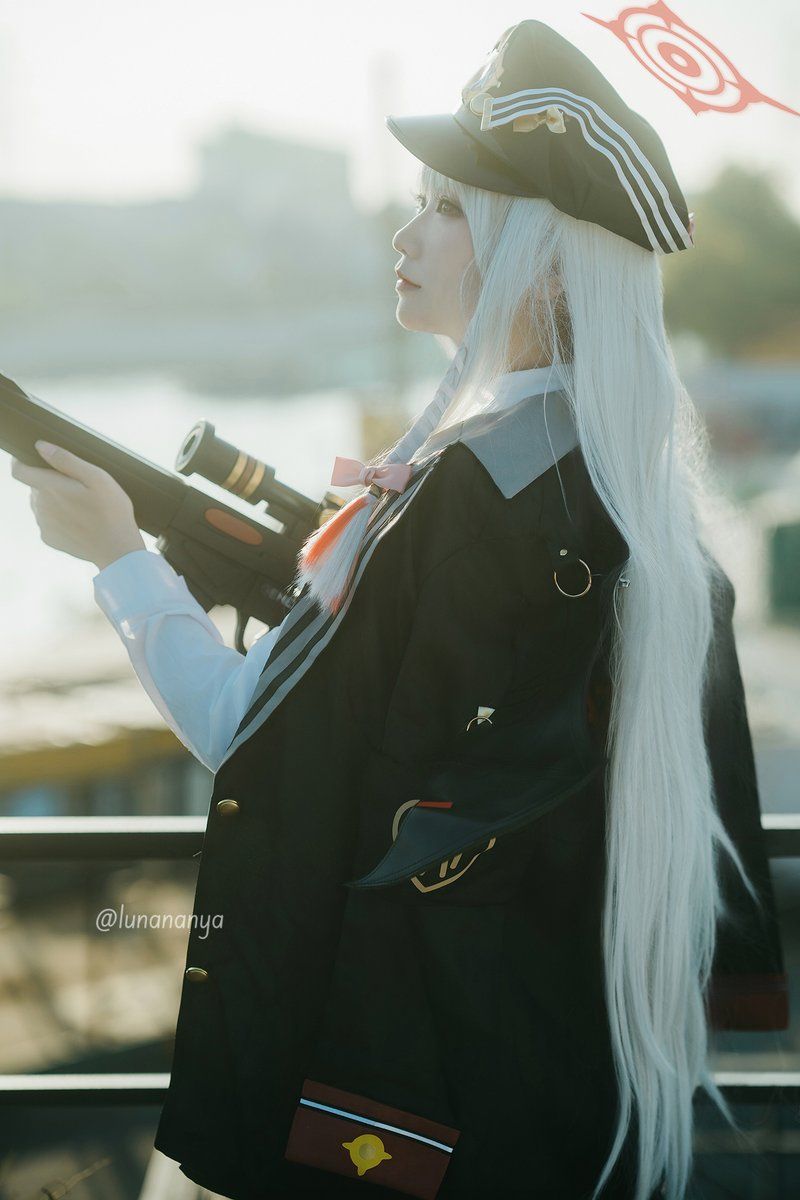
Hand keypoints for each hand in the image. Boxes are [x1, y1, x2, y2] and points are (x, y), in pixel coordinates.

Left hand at [10, 440, 145, 569]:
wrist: (117, 548)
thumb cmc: (111, 510)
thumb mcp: (96, 477)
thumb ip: (66, 460)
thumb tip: (40, 446)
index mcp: (49, 487)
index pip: (18, 471)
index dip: (20, 462)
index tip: (30, 460)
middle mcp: (40, 506)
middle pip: (34, 487)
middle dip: (49, 483)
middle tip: (76, 487)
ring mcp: (43, 524)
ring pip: (40, 504)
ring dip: (53, 501)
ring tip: (80, 506)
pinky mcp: (49, 539)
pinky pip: (47, 522)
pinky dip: (58, 519)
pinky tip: (78, 521)